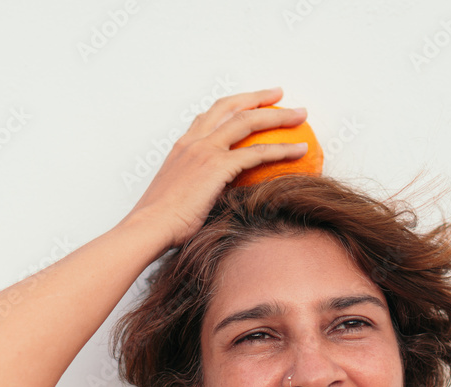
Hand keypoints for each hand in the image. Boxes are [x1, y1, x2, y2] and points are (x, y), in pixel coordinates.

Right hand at [126, 87, 308, 249]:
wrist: (149, 228)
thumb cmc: (161, 224)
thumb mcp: (180, 198)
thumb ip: (198, 189)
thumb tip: (216, 200)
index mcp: (182, 147)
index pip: (209, 116)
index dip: (232, 107)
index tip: (248, 104)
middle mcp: (193, 142)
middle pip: (230, 107)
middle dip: (258, 97)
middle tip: (278, 94)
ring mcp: (205, 151)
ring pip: (248, 121)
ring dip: (278, 115)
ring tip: (300, 114)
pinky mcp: (217, 166)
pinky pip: (258, 152)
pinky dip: (283, 149)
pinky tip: (301, 150)